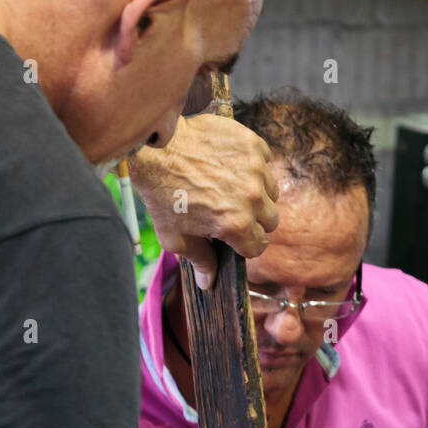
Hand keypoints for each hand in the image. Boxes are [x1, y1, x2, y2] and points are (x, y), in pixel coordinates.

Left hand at [129, 115, 278, 289]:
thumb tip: (209, 283)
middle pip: (271, 220)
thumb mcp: (175, 237)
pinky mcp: (251, 143)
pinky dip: (254, 165)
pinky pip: (266, 161)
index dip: (245, 245)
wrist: (155, 148)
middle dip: (254, 220)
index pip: (258, 246)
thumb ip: (199, 260)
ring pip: (272, 191)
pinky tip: (233, 166)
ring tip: (233, 188)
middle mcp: (252, 197)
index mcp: (236, 224)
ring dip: (258, 193)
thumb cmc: (162, 194)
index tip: (233, 237)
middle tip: (232, 211)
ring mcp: (254, 168)